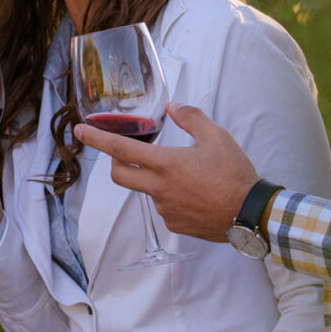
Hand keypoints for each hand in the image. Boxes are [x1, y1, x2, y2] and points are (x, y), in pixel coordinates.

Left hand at [74, 103, 256, 242]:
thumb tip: (172, 107)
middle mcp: (158, 188)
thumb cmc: (235, 174)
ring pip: (145, 190)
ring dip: (152, 180)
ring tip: (186, 176)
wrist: (251, 214)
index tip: (79, 130)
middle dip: (115, 162)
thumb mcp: (217, 136)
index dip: (96, 138)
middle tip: (128, 153)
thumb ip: (191, 117)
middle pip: (119, 175)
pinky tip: (194, 194)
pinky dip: (171, 197)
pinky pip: (163, 207)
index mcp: (165, 164)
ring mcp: (164, 209)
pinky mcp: (174, 224)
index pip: (120, 148)